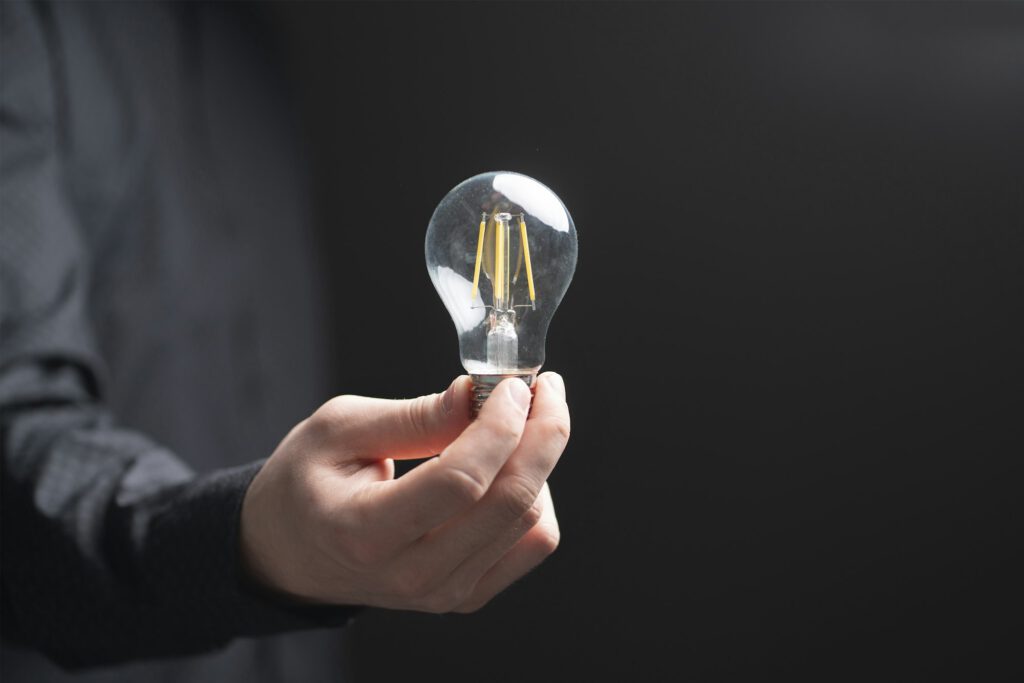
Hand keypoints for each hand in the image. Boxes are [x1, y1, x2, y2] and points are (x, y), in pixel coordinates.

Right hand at [240, 373, 568, 612]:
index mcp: (364, 532)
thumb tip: (476, 395)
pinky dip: (538, 495)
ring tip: (517, 422)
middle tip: (543, 390)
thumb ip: (412, 417)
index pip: (461, 482)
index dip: (500, 426)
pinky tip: (512, 464)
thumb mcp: (338, 429)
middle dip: (542, 435)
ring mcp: (444, 594)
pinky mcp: (467, 595)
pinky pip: (534, 544)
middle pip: (510, 504)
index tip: (514, 385)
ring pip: (532, 523)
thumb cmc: (308, 482)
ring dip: (540, 460)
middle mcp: (410, 575)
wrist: (292, 552)